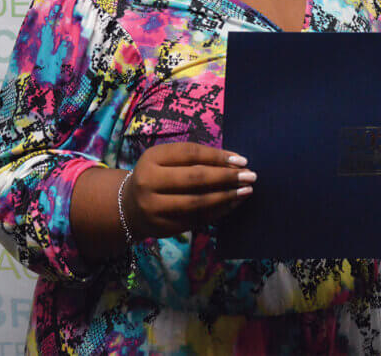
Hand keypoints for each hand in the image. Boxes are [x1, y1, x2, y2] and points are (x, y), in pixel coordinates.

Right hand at [124, 142, 254, 238]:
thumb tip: (235, 161)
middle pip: (195, 178)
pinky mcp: (162, 227)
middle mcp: (149, 182)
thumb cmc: (157, 176)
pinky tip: (233, 204)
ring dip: (227, 196)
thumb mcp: (167, 160)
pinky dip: (218, 212)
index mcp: (152, 158)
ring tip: (246, 191)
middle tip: (251, 176)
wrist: (129, 206)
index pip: (190, 153)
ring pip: (197, 202)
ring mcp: (154, 207)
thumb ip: (195, 158)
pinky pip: (196, 219)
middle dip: (227, 177)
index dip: (218, 156)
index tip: (242, 160)